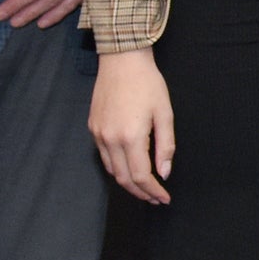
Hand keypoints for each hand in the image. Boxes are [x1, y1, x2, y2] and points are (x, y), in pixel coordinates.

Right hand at [88, 48, 174, 203]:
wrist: (122, 60)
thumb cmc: (148, 84)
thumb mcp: (164, 113)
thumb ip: (165, 146)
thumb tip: (164, 172)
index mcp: (131, 136)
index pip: (141, 176)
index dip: (153, 191)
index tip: (164, 198)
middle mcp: (110, 139)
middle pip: (123, 178)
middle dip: (140, 192)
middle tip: (155, 198)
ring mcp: (98, 134)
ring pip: (112, 170)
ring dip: (128, 183)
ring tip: (144, 187)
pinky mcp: (93, 127)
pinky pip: (104, 156)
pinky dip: (117, 168)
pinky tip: (130, 167)